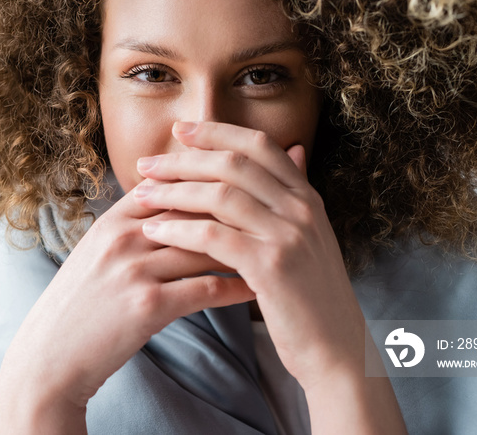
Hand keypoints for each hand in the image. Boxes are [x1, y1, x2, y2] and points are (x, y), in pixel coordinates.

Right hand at [0, 185, 253, 431]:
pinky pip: (204, 289)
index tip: (250, 177)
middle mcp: (124, 237)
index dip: (213, 179)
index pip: (174, 183)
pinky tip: (258, 287)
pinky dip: (235, 287)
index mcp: (114, 220)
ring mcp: (134, 269)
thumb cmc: (81, 303)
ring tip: (276, 246)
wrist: (50, 355)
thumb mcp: (98, 253)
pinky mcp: (146, 305)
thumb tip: (177, 208)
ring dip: (246, 246)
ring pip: (205, 246)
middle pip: (194, 208)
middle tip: (277, 205)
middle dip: (239, 205)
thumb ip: (134, 226)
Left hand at [133, 120, 367, 389]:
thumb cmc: (311, 294)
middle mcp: (301, 208)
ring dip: (173, 192)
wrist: (335, 345)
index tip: (180, 131)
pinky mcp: (271, 266)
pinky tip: (154, 230)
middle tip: (145, 164)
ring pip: (221, 195)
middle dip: (184, 160)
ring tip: (141, 195)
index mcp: (307, 197)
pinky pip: (214, 235)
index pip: (259, 145)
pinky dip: (179, 229)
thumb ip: (294, 193)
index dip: (217, 132)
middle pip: (234, 164)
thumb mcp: (309, 235)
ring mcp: (288, 235)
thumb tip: (293, 149)